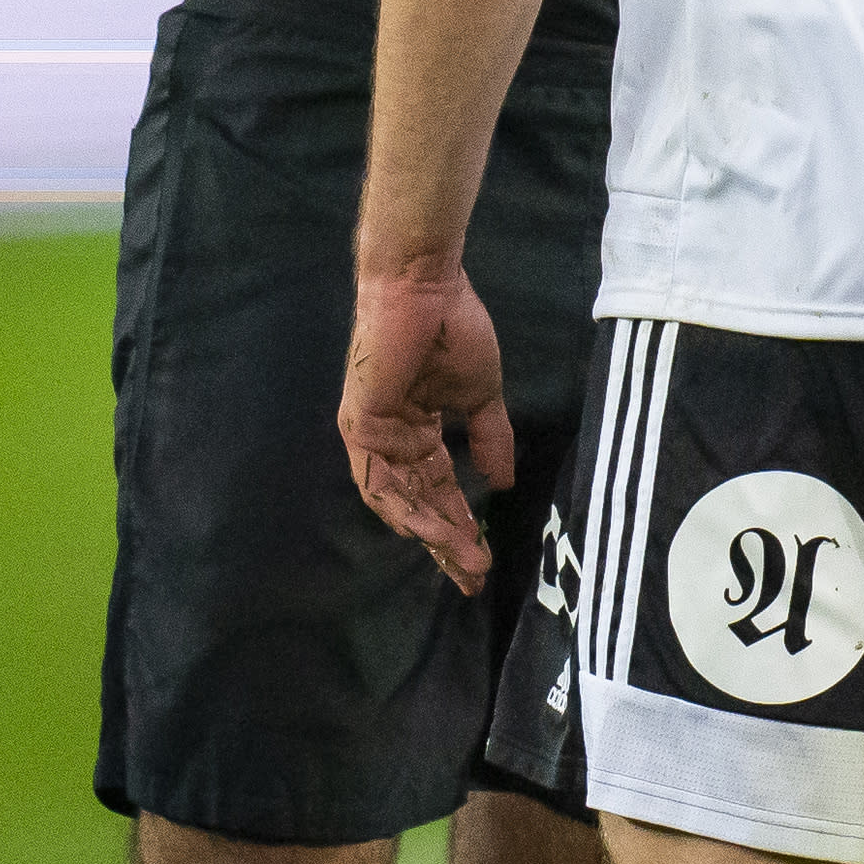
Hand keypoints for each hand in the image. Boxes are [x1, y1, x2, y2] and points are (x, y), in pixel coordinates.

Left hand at [339, 260, 513, 593]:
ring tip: (461, 558)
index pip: (438, 489)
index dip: (460, 524)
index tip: (483, 559)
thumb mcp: (481, 394)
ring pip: (398, 501)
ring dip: (429, 533)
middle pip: (418, 504)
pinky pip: (377, 480)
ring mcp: (373, 436)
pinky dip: (403, 508)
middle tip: (472, 576)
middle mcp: (392, 441)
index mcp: (419, 431)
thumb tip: (502, 483)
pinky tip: (431, 530)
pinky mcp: (361, 426)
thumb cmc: (453, 329)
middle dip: (446, 542)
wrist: (425, 288)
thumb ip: (490, 438)